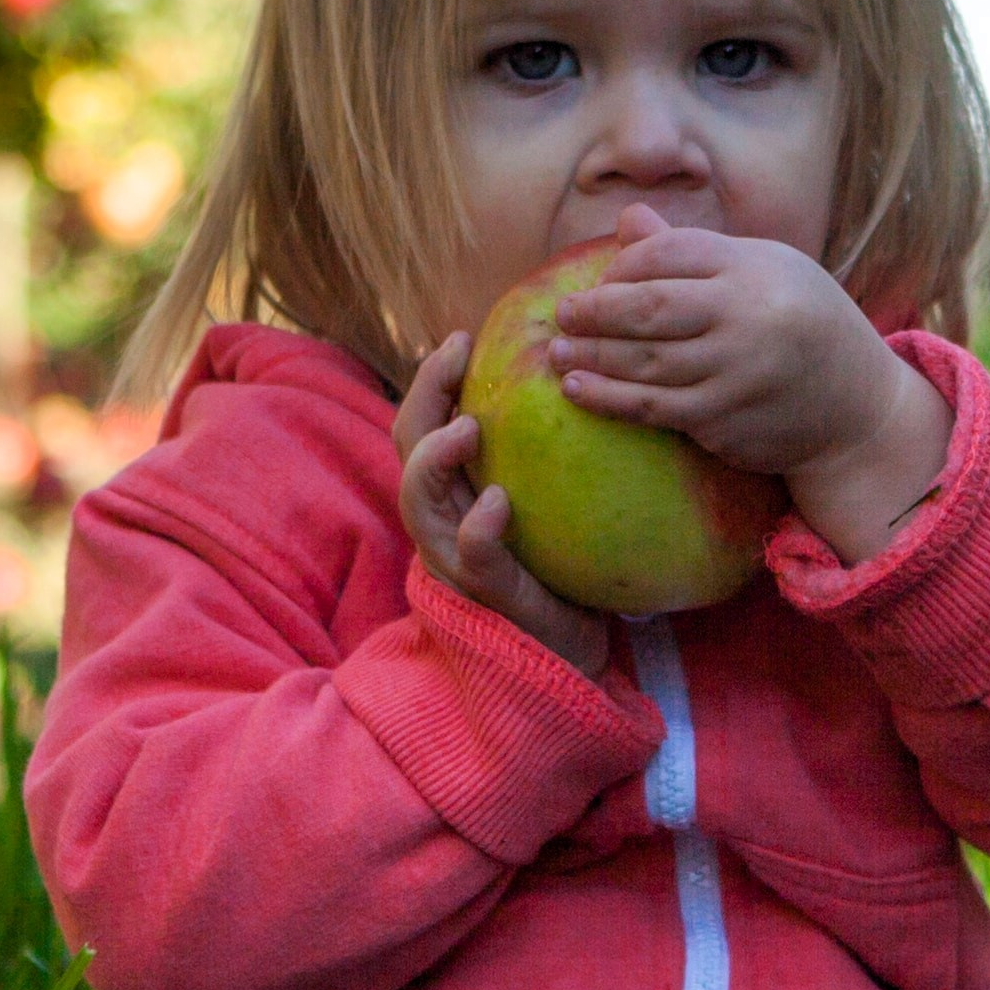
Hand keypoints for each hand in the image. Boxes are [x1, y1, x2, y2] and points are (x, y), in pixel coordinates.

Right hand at [396, 329, 612, 674]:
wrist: (567, 652)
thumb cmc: (559, 570)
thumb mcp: (544, 500)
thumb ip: (542, 455)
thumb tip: (582, 380)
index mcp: (452, 494)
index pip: (420, 425)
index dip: (432, 379)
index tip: (464, 337)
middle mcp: (441, 522)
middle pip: (406, 447)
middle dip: (425, 394)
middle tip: (457, 354)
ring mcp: (457, 560)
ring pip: (420, 500)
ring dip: (436, 459)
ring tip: (467, 427)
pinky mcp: (488, 594)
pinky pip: (471, 557)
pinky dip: (478, 528)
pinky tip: (497, 505)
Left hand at [541, 214, 953, 562]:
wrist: (859, 407)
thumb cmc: (803, 325)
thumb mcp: (765, 271)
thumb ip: (694, 252)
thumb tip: (629, 219)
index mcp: (754, 267)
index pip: (668, 253)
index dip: (625, 265)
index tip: (603, 281)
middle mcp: (745, 315)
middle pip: (649, 306)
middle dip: (596, 310)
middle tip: (563, 315)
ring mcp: (734, 371)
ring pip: (645, 361)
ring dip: (592, 356)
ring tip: (557, 353)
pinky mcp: (725, 419)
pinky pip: (654, 407)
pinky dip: (610, 398)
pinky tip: (578, 389)